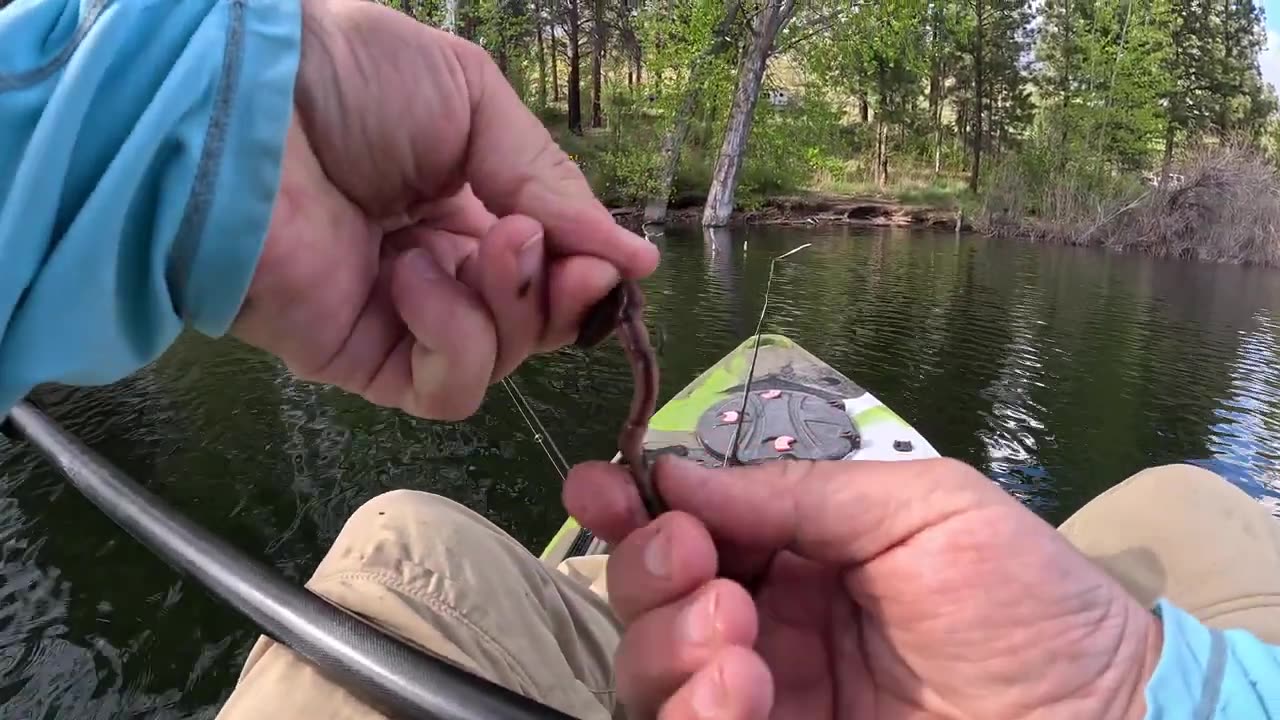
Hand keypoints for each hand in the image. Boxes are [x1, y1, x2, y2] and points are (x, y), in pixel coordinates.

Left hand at [231, 0, 657, 419]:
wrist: (242, 102)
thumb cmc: (349, 79)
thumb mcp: (476, 103)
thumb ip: (553, 185)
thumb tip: (636, 260)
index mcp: (466, 205)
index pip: (548, 269)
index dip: (585, 272)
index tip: (612, 260)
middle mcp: (439, 266)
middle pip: (534, 323)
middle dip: (558, 292)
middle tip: (547, 249)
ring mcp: (399, 318)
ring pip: (500, 360)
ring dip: (509, 308)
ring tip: (479, 245)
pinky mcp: (359, 358)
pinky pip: (443, 388)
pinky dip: (454, 340)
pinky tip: (417, 279)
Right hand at [564, 457, 1163, 718]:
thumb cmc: (1024, 598)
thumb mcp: (921, 509)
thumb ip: (799, 492)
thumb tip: (678, 473)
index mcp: (801, 550)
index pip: (692, 522)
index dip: (635, 504)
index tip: (599, 487)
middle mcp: (768, 621)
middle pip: (652, 595)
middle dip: (649, 569)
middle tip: (694, 561)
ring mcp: (767, 697)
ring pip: (651, 670)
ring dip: (667, 641)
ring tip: (732, 634)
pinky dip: (692, 709)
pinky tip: (741, 685)